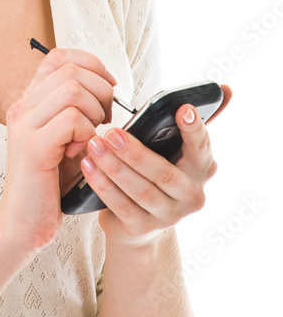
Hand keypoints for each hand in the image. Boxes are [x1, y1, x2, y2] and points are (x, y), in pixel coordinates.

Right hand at [0, 47, 115, 257]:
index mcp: (29, 102)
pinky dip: (88, 134)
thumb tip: (109, 86)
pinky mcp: (33, 146)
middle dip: (101, 91)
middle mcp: (22, 107)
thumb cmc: (50, 184)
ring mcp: (24, 125)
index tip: (108, 86)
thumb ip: (78, 111)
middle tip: (104, 121)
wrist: (22, 224)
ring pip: (73, 89)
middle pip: (71, 70)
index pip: (58, 57)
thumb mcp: (66, 139)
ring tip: (92, 138)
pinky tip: (82, 153)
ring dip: (95, 112)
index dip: (90, 64)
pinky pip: (73, 120)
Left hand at [78, 85, 232, 246]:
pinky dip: (103, 185)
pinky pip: (121, 206)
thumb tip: (227, 88)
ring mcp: (170, 216)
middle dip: (135, 152)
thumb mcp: (175, 148)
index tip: (182, 109)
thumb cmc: (156, 171)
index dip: (193, 129)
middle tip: (111, 132)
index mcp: (202, 168)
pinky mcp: (144, 228)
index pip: (201, 147)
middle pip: (164, 173)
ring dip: (114, 167)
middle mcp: (192, 195)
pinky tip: (88, 166)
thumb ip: (193, 121)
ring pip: (141, 190)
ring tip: (95, 146)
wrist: (138, 221)